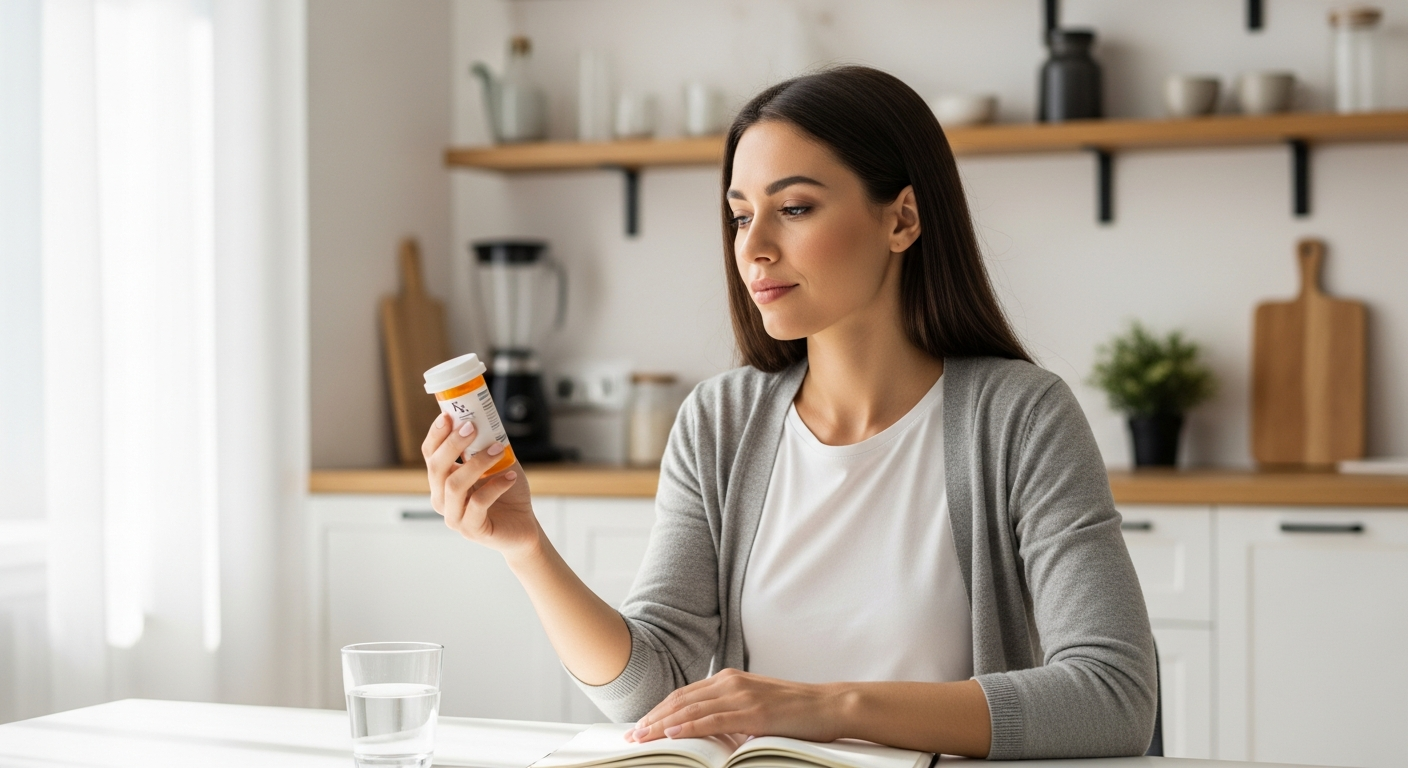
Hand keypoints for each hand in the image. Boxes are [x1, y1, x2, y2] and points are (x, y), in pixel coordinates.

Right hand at [422, 413, 540, 559]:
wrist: (523, 526)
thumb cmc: (507, 493)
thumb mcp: (496, 463)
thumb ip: (485, 444)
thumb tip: (483, 415)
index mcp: (443, 481)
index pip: (430, 455)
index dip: (436, 434)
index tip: (448, 415)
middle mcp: (442, 499)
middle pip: (436, 468)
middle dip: (452, 444)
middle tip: (471, 427)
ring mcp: (454, 517)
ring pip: (454, 485)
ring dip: (477, 463)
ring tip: (498, 450)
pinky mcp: (472, 530)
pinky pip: (478, 504)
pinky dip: (496, 487)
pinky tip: (510, 478)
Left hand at [626, 669, 843, 743]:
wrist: (828, 706)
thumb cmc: (795, 710)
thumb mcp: (755, 705)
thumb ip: (729, 712)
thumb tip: (706, 729)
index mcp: (729, 678)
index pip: (684, 694)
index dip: (659, 709)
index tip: (641, 724)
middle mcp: (730, 682)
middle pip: (681, 699)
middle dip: (652, 718)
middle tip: (632, 734)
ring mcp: (741, 695)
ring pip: (691, 709)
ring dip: (662, 724)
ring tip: (642, 737)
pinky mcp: (753, 712)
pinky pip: (713, 720)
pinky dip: (689, 727)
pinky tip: (672, 734)